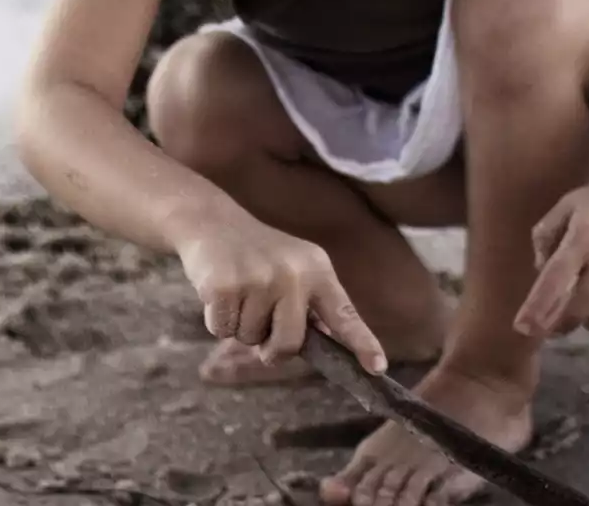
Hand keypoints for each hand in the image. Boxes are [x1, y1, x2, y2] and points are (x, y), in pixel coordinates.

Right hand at [172, 202, 386, 373]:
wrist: (211, 221)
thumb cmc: (257, 254)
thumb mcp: (294, 268)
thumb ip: (311, 305)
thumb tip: (326, 343)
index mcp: (317, 270)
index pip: (344, 313)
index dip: (362, 343)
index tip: (377, 367)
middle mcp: (293, 274)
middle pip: (289, 344)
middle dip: (271, 348)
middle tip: (260, 325)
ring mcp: (258, 279)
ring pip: (251, 339)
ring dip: (240, 325)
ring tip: (238, 292)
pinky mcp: (225, 286)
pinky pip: (222, 330)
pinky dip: (217, 320)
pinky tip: (219, 292)